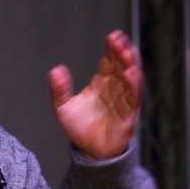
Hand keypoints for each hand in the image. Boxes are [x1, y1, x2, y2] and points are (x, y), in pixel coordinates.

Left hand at [48, 30, 142, 158]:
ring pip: (131, 78)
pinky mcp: (128, 114)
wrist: (88, 152)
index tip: (112, 37)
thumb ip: (59, 89)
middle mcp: (114, 89)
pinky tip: (131, 73)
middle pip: (123, 65)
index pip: (109, 61)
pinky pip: (134, 97)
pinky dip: (134, 85)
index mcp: (101, 83)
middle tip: (119, 40)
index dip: (112, 49)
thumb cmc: (78, 128)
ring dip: (131, 64)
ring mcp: (123, 100)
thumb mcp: (62, 107)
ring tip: (127, 52)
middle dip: (123, 52)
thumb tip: (55, 70)